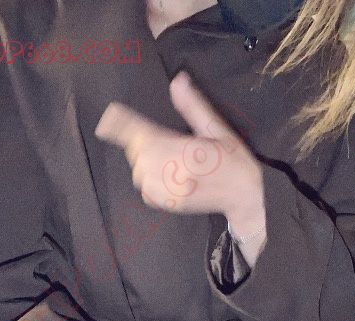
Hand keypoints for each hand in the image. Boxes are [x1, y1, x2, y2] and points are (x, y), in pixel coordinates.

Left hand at [94, 70, 264, 231]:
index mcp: (187, 151)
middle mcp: (175, 174)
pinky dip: (148, 181)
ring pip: (139, 172)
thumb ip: (194, 107)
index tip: (109, 117)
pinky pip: (145, 190)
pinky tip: (166, 176)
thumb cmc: (234, 161)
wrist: (245, 198)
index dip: (124, 125)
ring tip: (166, 158)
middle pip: (139, 153)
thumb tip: (177, 80)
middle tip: (161, 140)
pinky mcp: (169, 205)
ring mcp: (171, 192)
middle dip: (142, 143)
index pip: (145, 135)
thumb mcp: (219, 129)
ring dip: (144, 162)